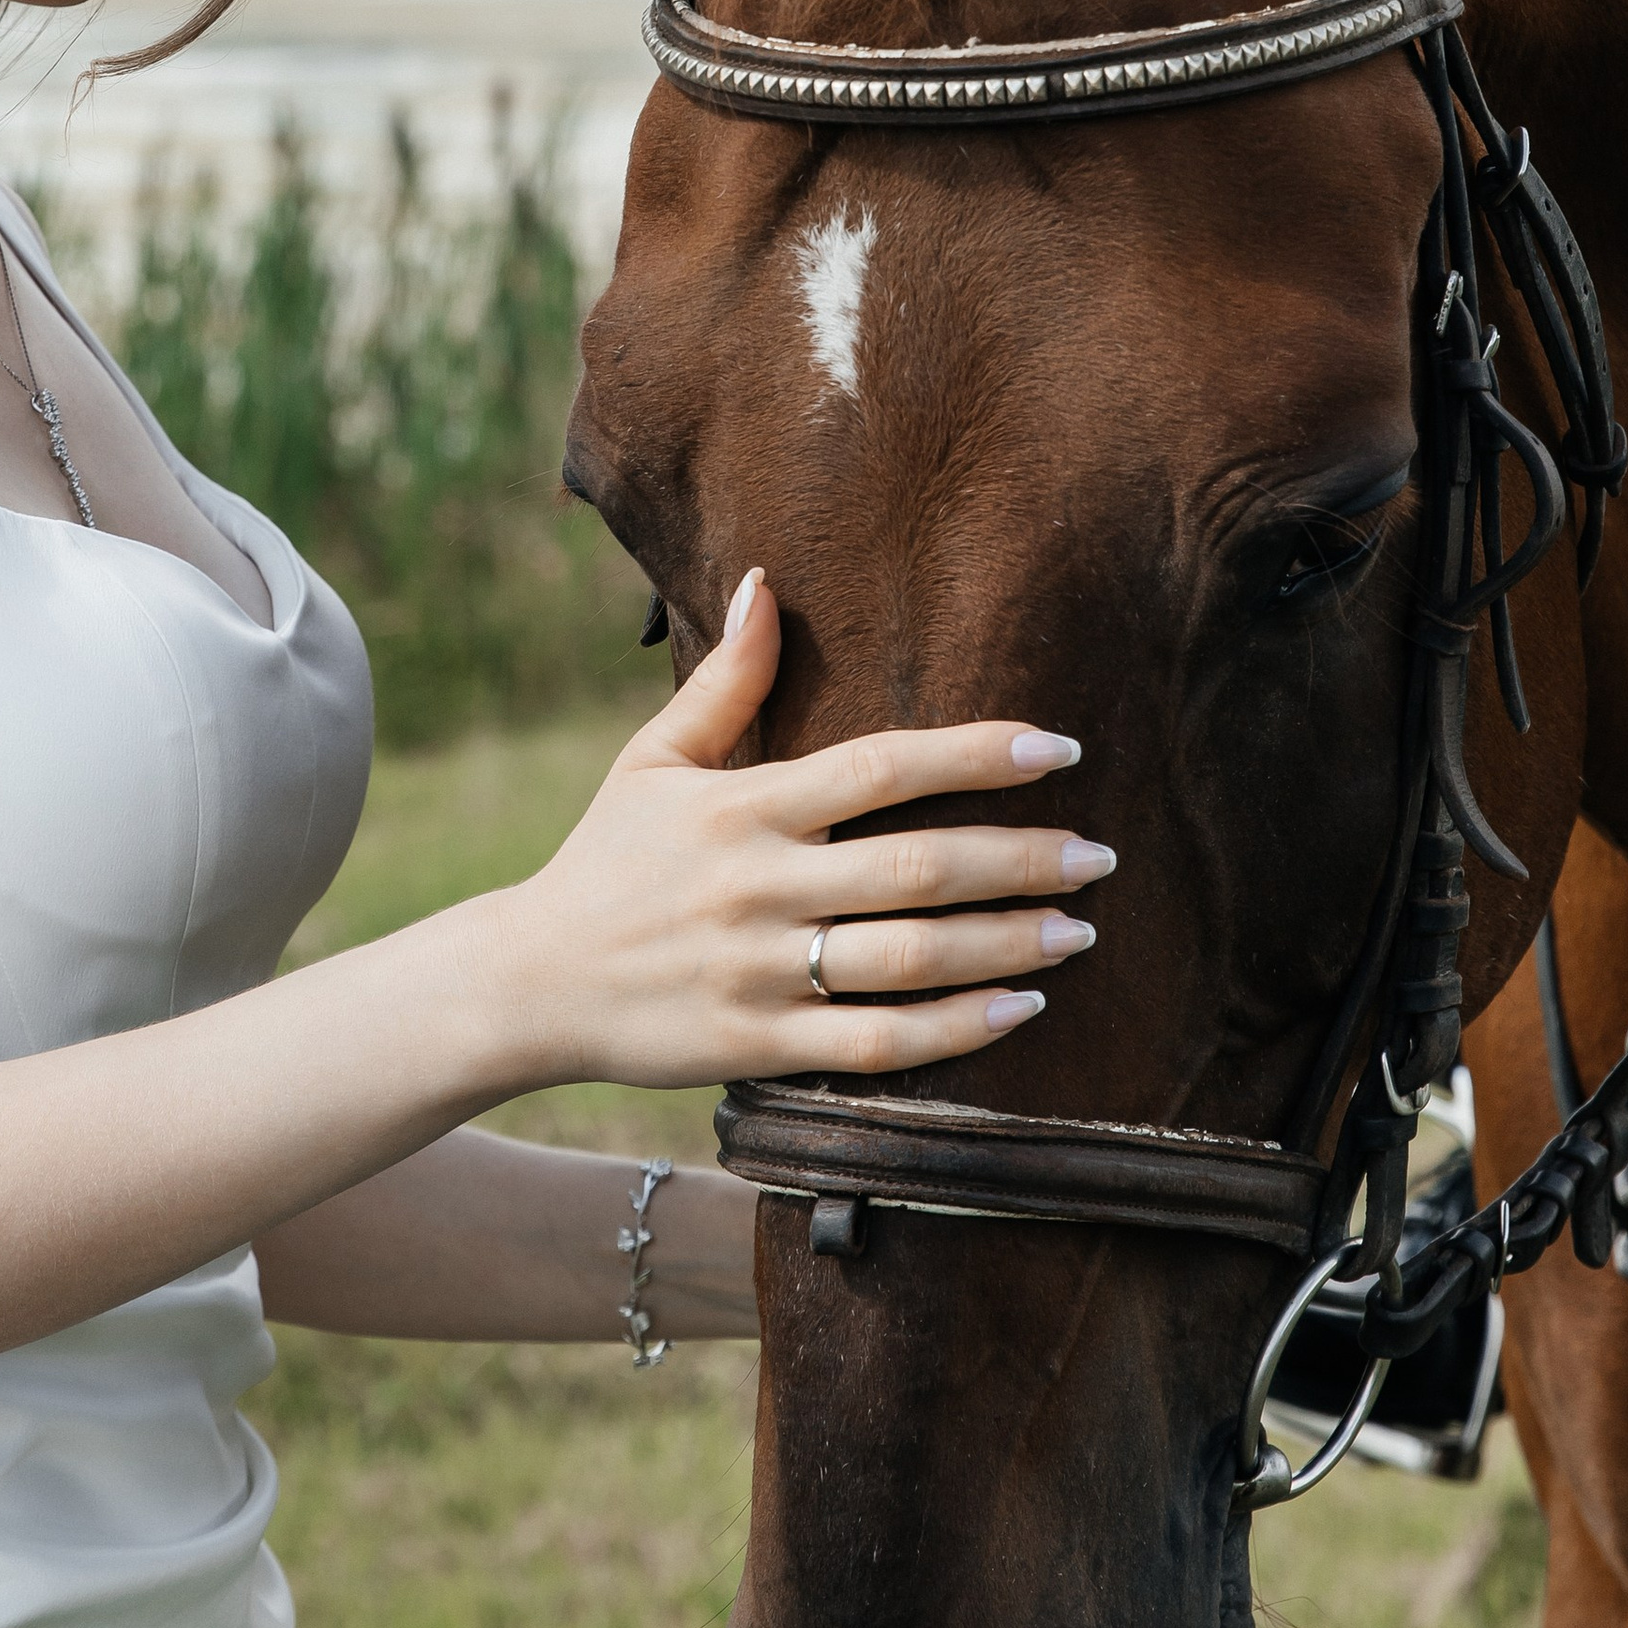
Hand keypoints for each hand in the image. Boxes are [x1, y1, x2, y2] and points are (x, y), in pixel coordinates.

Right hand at [490, 572, 1108, 1094]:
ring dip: (1007, 943)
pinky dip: (959, 1029)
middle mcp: (758, 887)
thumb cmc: (603, 861)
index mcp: (742, 808)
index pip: (881, 768)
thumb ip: (724, 681)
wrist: (526, 983)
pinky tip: (1022, 1006)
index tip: (1057, 747)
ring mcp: (761, 971)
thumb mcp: (651, 761)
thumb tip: (765, 582)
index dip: (976, 754)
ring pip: (910, 959)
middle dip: (1022, 858)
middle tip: (1101, 852)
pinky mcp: (760, 1045)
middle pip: (917, 868)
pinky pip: (879, 1043)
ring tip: (1080, 930)